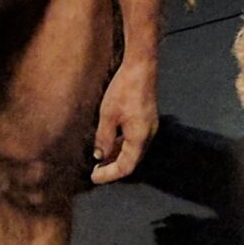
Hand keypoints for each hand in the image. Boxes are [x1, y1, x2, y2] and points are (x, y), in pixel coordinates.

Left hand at [90, 63, 158, 184]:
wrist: (141, 68)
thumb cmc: (124, 90)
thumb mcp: (108, 116)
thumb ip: (103, 139)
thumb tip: (99, 157)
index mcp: (139, 138)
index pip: (126, 167)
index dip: (109, 175)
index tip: (93, 177)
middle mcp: (148, 136)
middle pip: (132, 162)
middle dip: (113, 168)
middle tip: (95, 171)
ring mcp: (150, 128)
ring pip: (134, 151)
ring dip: (118, 157)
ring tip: (100, 159)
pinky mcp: (148, 120)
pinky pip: (136, 140)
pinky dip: (123, 146)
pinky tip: (110, 143)